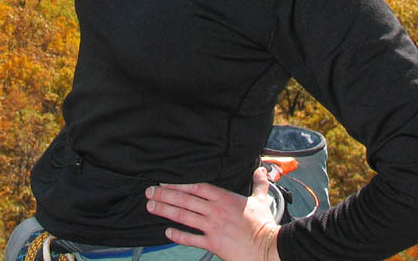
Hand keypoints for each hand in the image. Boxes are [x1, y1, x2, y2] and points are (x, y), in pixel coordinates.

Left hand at [146, 167, 280, 260]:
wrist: (268, 248)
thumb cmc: (264, 224)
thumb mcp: (261, 200)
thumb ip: (258, 183)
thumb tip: (261, 169)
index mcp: (225, 198)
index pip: (197, 186)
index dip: (179, 183)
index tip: (165, 181)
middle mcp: (215, 210)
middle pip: (185, 199)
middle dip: (165, 195)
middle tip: (149, 191)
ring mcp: (213, 227)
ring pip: (184, 216)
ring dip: (165, 210)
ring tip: (150, 206)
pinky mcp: (213, 243)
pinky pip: (192, 239)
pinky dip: (178, 235)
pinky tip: (167, 232)